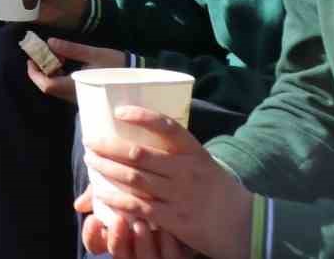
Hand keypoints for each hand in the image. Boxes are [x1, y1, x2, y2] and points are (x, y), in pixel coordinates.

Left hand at [25, 38, 124, 103]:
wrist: (135, 77)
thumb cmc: (115, 64)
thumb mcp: (94, 53)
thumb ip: (71, 49)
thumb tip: (50, 42)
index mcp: (75, 86)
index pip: (47, 85)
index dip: (34, 73)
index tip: (30, 59)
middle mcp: (74, 96)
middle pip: (48, 88)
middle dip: (40, 72)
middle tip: (38, 55)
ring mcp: (79, 98)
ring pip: (56, 89)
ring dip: (49, 73)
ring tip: (52, 56)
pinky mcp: (83, 96)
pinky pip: (63, 88)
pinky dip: (58, 76)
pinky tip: (63, 64)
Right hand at [76, 198, 194, 258]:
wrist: (188, 205)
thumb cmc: (146, 195)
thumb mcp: (123, 194)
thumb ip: (102, 196)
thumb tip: (80, 205)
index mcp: (115, 237)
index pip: (95, 244)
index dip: (92, 235)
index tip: (93, 219)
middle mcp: (133, 251)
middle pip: (119, 255)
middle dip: (117, 240)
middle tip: (119, 221)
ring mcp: (154, 257)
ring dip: (142, 244)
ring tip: (142, 224)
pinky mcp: (176, 257)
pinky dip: (169, 247)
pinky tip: (169, 230)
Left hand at [81, 106, 251, 258]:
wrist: (244, 224)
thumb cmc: (212, 187)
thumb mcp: (198, 163)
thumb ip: (170, 154)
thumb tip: (132, 142)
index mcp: (193, 151)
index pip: (168, 126)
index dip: (142, 116)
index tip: (119, 110)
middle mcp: (186, 171)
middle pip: (138, 154)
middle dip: (108, 146)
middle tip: (89, 141)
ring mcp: (180, 195)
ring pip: (134, 178)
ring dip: (106, 169)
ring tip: (91, 161)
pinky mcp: (176, 219)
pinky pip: (139, 207)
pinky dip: (116, 199)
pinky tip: (101, 193)